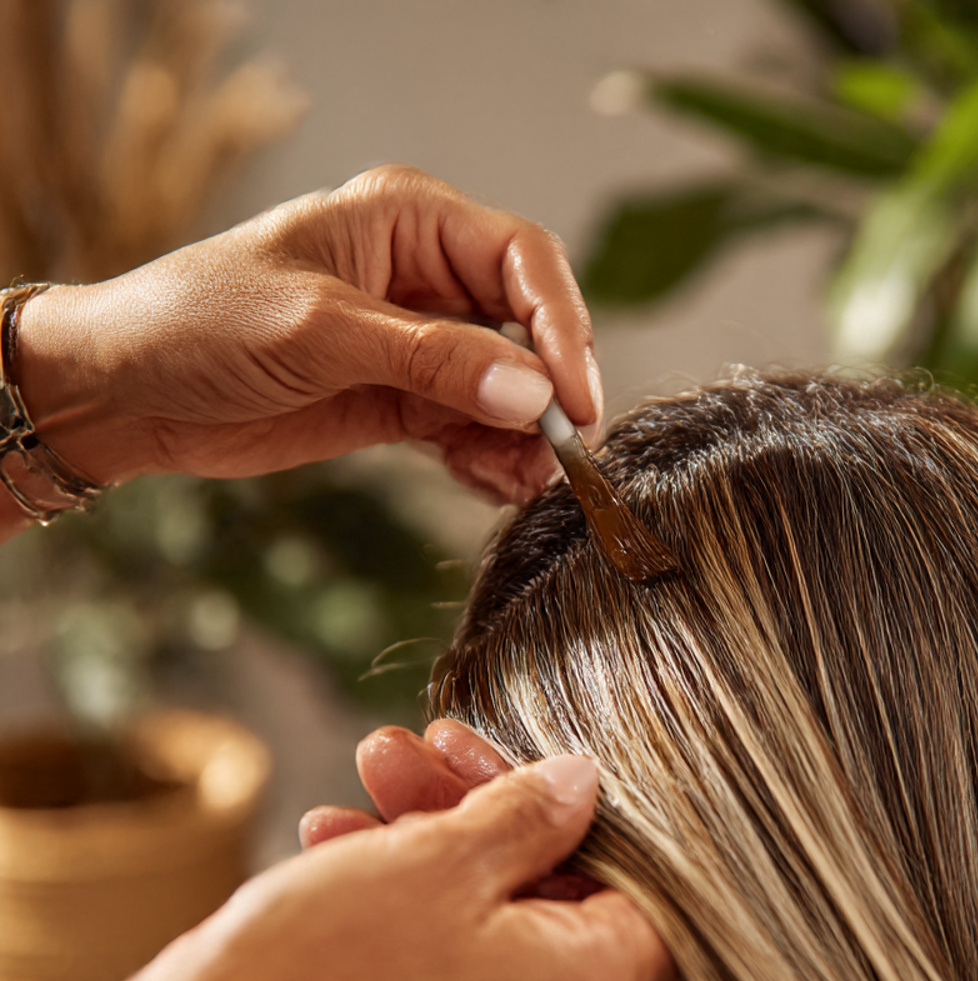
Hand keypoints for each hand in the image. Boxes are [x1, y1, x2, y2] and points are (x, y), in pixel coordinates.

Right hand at [0, 730, 673, 980]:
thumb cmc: (325, 956)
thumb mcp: (445, 854)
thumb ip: (535, 813)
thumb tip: (585, 783)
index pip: (651, 903)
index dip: (606, 825)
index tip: (551, 771)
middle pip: (561, 899)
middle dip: (494, 810)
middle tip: (438, 746)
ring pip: (498, 920)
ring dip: (441, 838)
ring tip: (378, 768)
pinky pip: (455, 962)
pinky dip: (416, 896)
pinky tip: (349, 834)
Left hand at [14, 166, 601, 502]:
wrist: (129, 390)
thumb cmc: (199, 322)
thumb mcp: (320, 331)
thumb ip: (431, 360)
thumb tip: (531, 393)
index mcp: (410, 221)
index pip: (522, 262)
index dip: (562, 329)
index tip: (574, 400)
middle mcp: (425, 278)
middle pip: (526, 330)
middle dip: (547, 395)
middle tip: (558, 457)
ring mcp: (416, 343)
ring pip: (504, 389)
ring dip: (523, 439)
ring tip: (524, 485)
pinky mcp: (400, 400)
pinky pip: (469, 429)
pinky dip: (489, 460)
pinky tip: (493, 488)